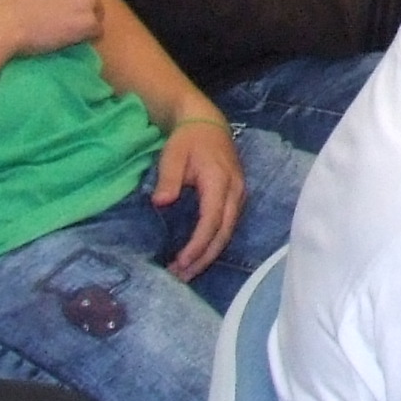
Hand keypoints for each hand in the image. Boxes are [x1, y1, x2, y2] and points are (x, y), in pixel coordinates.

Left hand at [152, 113, 244, 281]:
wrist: (206, 123)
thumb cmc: (188, 139)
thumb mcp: (173, 154)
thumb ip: (168, 178)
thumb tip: (161, 203)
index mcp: (220, 181)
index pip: (212, 220)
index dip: (198, 244)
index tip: (181, 262)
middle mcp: (235, 191)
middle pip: (224, 233)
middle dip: (204, 258)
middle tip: (181, 277)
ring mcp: (239, 195)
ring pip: (228, 232)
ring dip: (209, 254)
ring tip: (186, 272)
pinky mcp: (236, 198)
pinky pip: (228, 226)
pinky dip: (213, 244)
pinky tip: (198, 255)